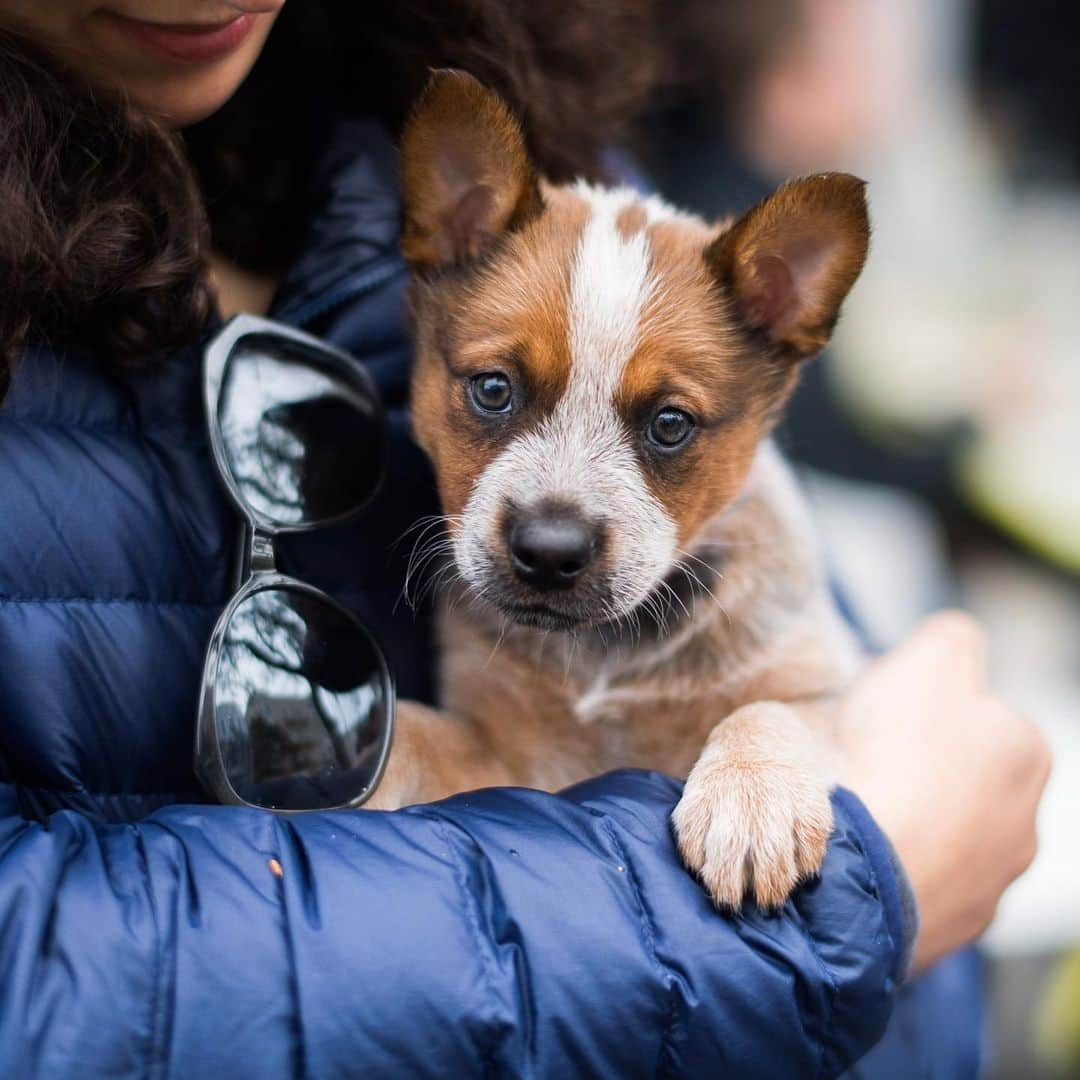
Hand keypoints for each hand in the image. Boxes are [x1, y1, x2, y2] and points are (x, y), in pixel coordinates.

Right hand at [838, 612, 1050, 971]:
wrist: (859, 868)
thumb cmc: (894, 757)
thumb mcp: (927, 659)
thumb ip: (952, 638)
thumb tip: (955, 643)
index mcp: (1026, 750)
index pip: (973, 708)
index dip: (918, 702)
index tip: (877, 710)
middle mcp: (1025, 821)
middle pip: (959, 773)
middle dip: (918, 764)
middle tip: (861, 757)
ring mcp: (990, 884)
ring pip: (943, 832)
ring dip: (907, 818)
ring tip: (853, 808)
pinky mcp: (949, 927)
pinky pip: (917, 880)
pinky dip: (892, 864)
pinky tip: (859, 850)